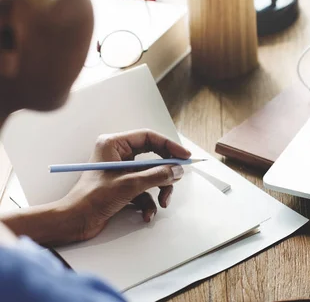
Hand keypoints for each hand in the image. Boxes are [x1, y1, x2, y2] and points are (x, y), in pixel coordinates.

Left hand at [60, 129, 190, 241]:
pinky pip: (144, 189)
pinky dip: (149, 202)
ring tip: (162, 203)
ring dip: (159, 190)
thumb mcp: (129, 185)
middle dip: (165, 173)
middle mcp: (118, 154)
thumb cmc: (91, 199)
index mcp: (114, 144)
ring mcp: (121, 171)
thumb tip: (177, 170)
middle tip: (176, 179)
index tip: (184, 156)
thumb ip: (157, 175)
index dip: (169, 146)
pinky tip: (147, 214)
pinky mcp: (123, 186)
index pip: (149, 137)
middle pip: (153, 157)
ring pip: (151, 175)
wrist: (74, 222)